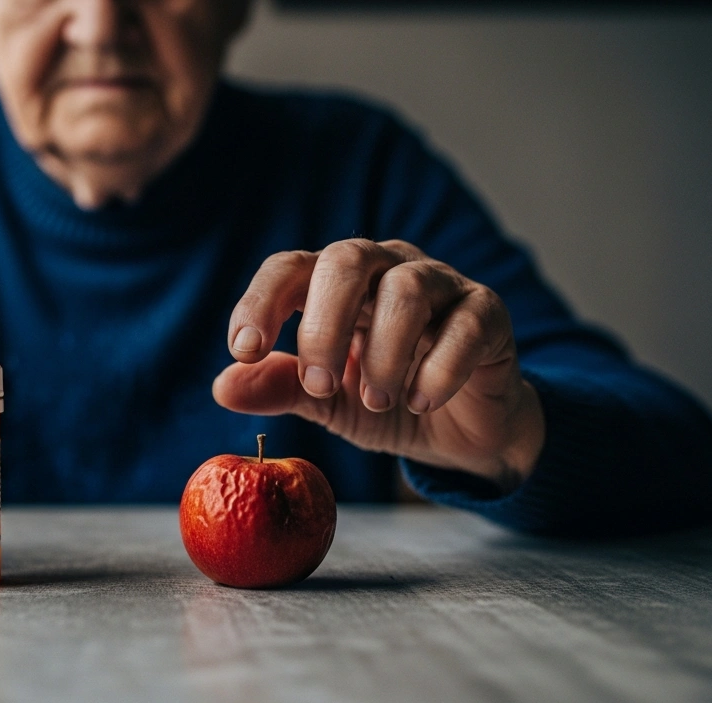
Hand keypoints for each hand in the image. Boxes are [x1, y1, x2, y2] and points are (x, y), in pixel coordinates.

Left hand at [213, 239, 544, 490]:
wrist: (459, 432)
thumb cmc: (385, 400)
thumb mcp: (325, 401)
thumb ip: (280, 387)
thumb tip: (222, 386)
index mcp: (337, 283)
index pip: (290, 266)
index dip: (262, 301)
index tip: (242, 351)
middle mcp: (387, 269)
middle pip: (347, 261)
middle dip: (324, 325)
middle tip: (318, 385)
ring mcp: (442, 285)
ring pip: (407, 289)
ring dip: (383, 353)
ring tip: (377, 400)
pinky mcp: (488, 313)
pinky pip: (466, 325)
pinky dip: (438, 369)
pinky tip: (421, 402)